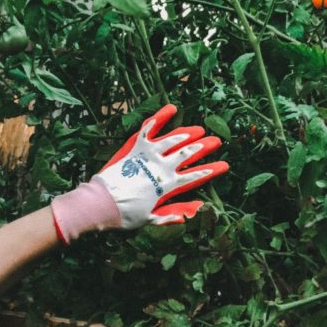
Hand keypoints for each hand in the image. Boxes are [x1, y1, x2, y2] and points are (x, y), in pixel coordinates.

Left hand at [95, 103, 227, 226]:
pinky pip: (150, 129)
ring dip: (187, 134)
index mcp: (168, 185)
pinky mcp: (136, 146)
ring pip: (173, 140)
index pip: (195, 176)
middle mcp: (162, 167)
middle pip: (188, 154)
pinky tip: (172, 108)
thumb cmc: (126, 214)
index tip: (224, 165)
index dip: (211, 170)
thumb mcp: (152, 218)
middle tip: (216, 141)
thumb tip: (197, 209)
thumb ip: (174, 213)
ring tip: (198, 130)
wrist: (102, 203)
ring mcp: (149, 154)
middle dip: (204, 147)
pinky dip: (161, 117)